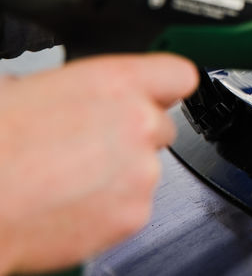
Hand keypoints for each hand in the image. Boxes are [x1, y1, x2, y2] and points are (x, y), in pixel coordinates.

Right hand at [0, 54, 197, 274]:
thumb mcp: (34, 89)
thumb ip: (86, 89)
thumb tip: (89, 96)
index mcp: (116, 82)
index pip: (178, 75)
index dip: (164, 89)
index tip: (158, 97)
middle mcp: (139, 124)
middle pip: (160, 128)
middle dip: (133, 138)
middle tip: (86, 149)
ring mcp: (142, 172)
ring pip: (145, 170)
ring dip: (118, 176)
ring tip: (67, 180)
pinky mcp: (135, 215)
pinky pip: (133, 207)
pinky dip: (109, 210)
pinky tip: (70, 204)